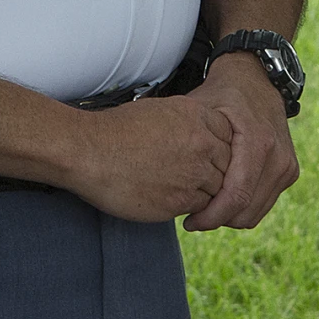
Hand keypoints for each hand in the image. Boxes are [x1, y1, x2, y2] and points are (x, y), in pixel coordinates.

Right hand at [61, 96, 233, 222]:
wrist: (90, 152)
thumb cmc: (116, 131)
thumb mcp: (159, 111)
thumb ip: (187, 123)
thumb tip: (197, 134)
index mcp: (196, 116)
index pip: (229, 136)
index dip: (218, 148)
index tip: (206, 155)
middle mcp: (201, 143)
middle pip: (228, 163)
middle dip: (215, 171)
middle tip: (196, 176)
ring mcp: (194, 173)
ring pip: (218, 188)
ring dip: (205, 191)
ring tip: (181, 188)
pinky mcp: (180, 200)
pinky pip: (200, 207)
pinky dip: (191, 206)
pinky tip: (171, 199)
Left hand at [179, 54, 300, 231]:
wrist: (255, 80)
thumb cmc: (221, 95)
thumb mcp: (200, 110)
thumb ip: (190, 140)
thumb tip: (170, 176)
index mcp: (259, 143)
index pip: (236, 197)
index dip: (211, 217)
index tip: (189, 221)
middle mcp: (279, 157)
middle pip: (246, 211)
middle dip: (217, 219)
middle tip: (193, 216)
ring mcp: (288, 166)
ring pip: (255, 212)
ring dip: (229, 216)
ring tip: (205, 206)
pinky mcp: (290, 171)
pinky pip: (263, 203)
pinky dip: (242, 207)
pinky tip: (221, 197)